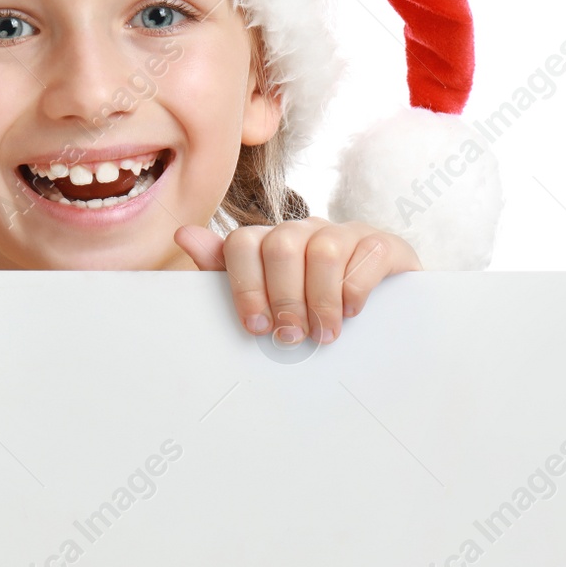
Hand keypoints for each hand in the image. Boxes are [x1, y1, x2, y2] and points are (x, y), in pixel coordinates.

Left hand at [173, 218, 420, 343]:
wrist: (382, 310)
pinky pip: (367, 254)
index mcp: (270, 241)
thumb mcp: (267, 296)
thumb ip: (225, 271)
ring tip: (324, 333)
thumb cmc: (312, 306)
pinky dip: (355, 288)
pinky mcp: (382, 243)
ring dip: (321, 299)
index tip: (256, 327)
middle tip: (291, 336)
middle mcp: (305, 230)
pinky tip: (352, 312)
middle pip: (281, 245)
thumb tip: (183, 234)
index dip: (245, 287)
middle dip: (283, 298)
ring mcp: (345, 232)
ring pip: (323, 249)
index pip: (242, 243)